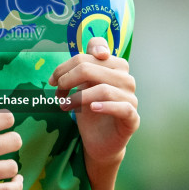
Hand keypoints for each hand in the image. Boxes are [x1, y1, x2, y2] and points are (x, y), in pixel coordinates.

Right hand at [0, 77, 24, 189]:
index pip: (6, 119)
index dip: (7, 123)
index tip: (0, 129)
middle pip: (14, 141)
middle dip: (10, 143)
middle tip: (0, 148)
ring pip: (11, 166)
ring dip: (9, 166)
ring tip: (0, 167)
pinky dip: (15, 187)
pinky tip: (14, 182)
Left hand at [50, 37, 138, 168]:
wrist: (99, 141)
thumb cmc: (89, 110)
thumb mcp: (81, 87)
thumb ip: (78, 71)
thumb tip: (64, 71)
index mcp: (114, 66)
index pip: (96, 48)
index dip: (71, 61)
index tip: (56, 77)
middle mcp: (125, 78)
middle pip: (92, 67)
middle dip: (67, 79)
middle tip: (56, 92)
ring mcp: (131, 98)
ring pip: (103, 89)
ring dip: (77, 97)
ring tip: (63, 105)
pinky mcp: (132, 118)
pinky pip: (122, 108)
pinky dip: (105, 107)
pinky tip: (92, 109)